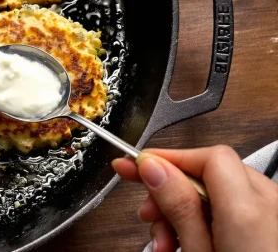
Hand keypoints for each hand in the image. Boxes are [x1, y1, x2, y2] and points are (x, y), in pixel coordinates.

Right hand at [113, 146, 277, 251]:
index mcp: (249, 210)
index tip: (134, 167)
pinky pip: (242, 211)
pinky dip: (213, 221)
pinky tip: (193, 246)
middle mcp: (272, 206)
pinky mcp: (276, 231)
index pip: (206, 156)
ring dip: (189, 211)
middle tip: (148, 216)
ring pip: (224, 193)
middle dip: (174, 191)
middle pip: (213, 173)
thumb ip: (178, 207)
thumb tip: (154, 169)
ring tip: (169, 245)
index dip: (168, 158)